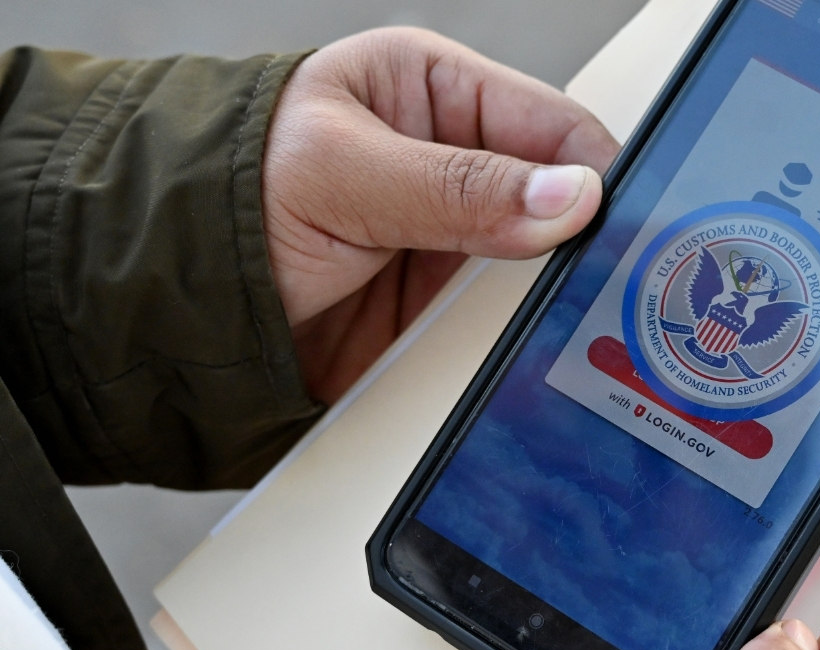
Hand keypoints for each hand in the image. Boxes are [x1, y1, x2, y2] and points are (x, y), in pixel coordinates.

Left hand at [262, 28, 618, 403]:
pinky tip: (535, 355)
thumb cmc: (227, 194)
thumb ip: (457, 187)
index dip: (596, 170)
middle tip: (615, 283)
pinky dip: (520, 343)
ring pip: (540, 269)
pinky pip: (502, 326)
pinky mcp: (440, 311)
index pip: (550, 123)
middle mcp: (454, 165)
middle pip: (557, 201)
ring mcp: (452, 243)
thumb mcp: (341, 172)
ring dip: (554, 298)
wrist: (161, 304)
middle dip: (583, 240)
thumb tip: (567, 198)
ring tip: (580, 326)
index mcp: (434, 93)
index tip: (626, 222)